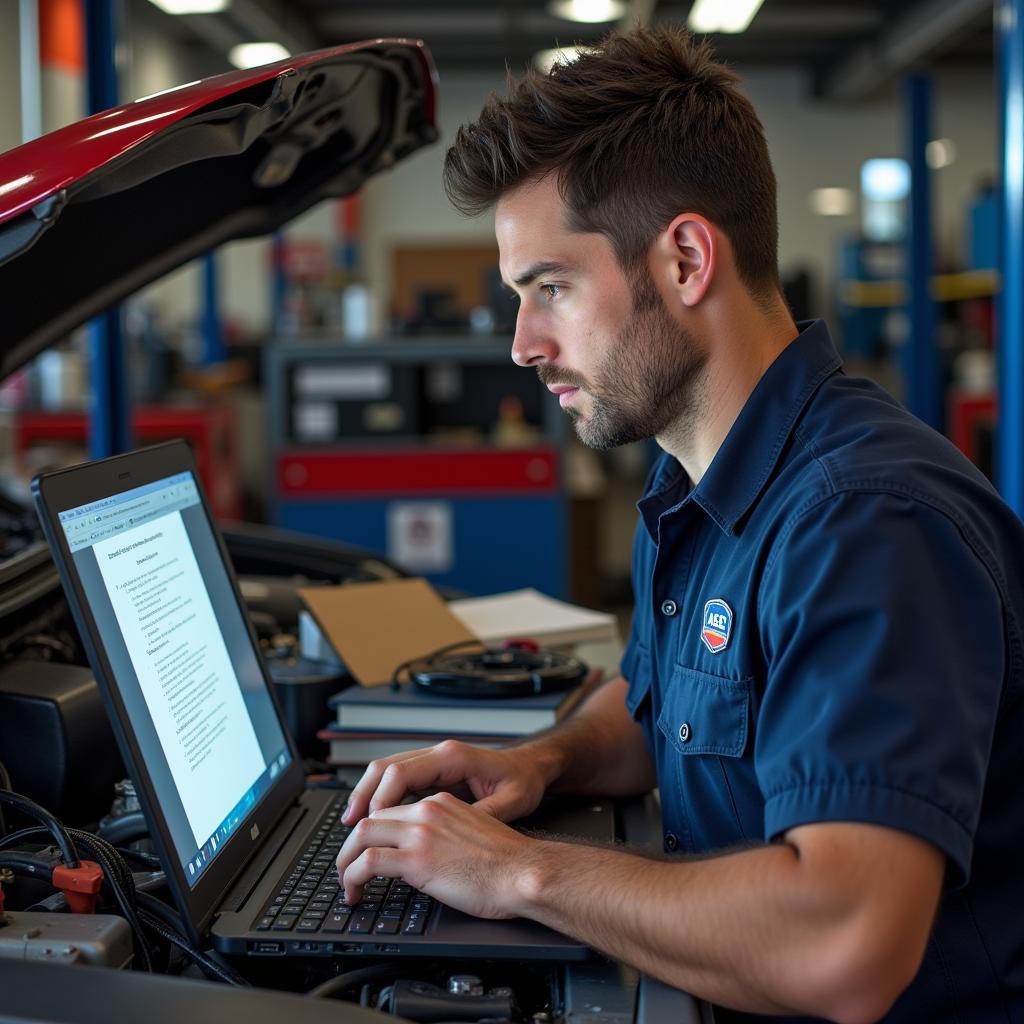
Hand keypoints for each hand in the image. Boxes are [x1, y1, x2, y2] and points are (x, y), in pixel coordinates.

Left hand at [336, 790, 541, 917]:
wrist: (523, 873)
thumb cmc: (508, 864)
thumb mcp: (473, 833)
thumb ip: (447, 834)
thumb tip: (430, 854)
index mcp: (441, 802)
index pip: (392, 809)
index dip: (373, 833)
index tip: (366, 851)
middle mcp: (427, 811)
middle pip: (370, 819)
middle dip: (351, 846)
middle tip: (347, 868)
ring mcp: (420, 833)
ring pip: (361, 836)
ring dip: (346, 862)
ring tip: (346, 884)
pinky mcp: (417, 859)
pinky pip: (368, 863)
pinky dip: (352, 878)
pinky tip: (354, 893)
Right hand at [341, 739, 552, 826]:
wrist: (534, 767)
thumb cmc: (524, 782)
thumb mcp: (510, 802)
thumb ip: (481, 814)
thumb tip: (456, 834)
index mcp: (453, 757)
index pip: (402, 772)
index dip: (382, 799)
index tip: (371, 825)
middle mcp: (439, 754)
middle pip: (386, 767)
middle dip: (363, 795)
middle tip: (348, 824)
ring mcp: (435, 760)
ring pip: (387, 770)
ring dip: (367, 794)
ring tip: (352, 822)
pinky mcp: (435, 771)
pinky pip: (399, 779)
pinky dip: (381, 795)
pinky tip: (374, 817)